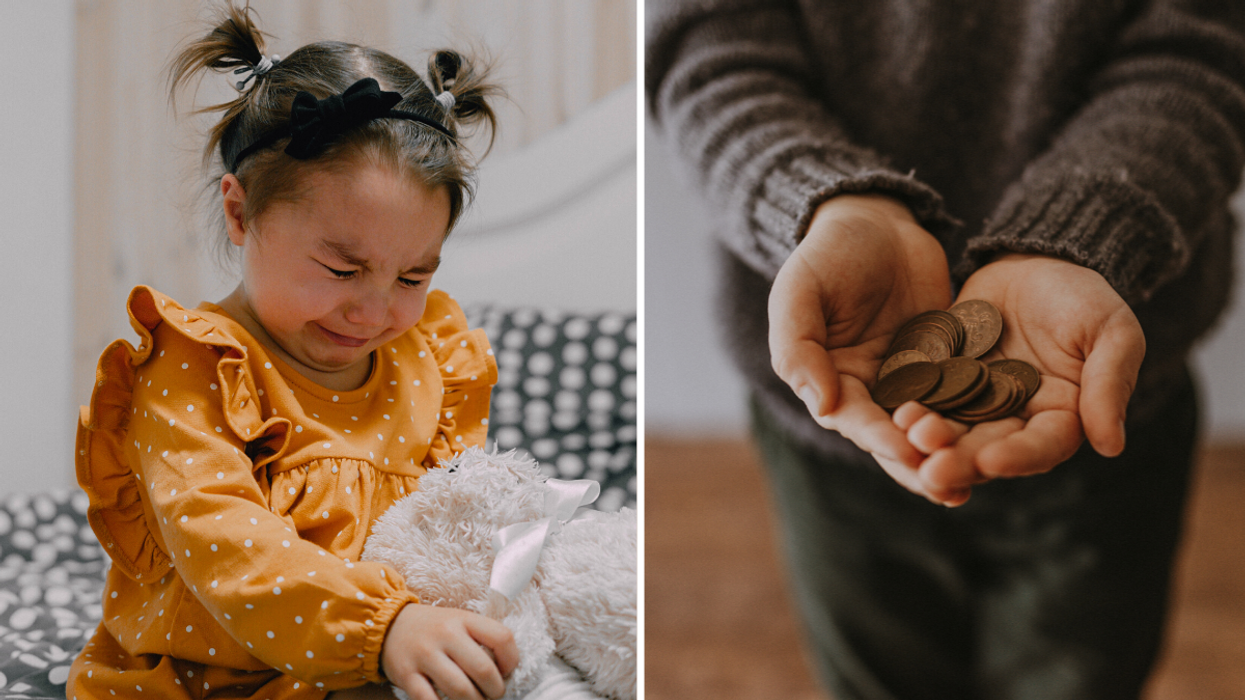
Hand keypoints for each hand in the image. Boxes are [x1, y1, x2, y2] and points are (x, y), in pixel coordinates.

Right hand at [381, 604, 518, 699]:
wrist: (388, 624)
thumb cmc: (434, 628)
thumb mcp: (460, 621)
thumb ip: (481, 639)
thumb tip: (504, 672)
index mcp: (464, 619)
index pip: (502, 638)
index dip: (511, 660)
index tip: (506, 671)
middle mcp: (445, 635)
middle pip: (483, 669)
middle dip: (495, 690)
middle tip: (492, 694)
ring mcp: (424, 655)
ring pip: (460, 690)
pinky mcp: (406, 675)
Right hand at [768, 194, 953, 497]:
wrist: (874, 220)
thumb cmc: (827, 253)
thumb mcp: (800, 292)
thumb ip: (799, 347)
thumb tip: (822, 405)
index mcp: (828, 381)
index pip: (854, 419)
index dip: (879, 437)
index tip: (906, 450)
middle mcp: (868, 390)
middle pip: (895, 437)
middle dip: (921, 463)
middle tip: (950, 487)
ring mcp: (909, 380)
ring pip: (932, 426)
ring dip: (952, 453)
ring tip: (980, 478)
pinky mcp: (945, 365)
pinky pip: (963, 396)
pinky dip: (979, 419)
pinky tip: (1006, 437)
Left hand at [898, 253, 1144, 503]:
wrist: (1032, 262)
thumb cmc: (1083, 296)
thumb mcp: (1110, 332)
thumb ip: (1108, 384)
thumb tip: (1111, 446)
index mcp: (1060, 417)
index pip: (1041, 446)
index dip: (1017, 457)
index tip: (991, 461)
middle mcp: (1013, 419)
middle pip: (987, 449)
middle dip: (961, 461)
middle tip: (933, 472)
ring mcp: (973, 402)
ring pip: (950, 431)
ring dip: (929, 441)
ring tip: (909, 438)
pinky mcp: (941, 380)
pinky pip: (923, 398)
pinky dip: (910, 407)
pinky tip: (892, 412)